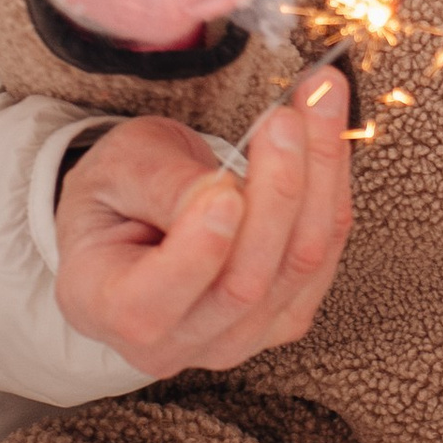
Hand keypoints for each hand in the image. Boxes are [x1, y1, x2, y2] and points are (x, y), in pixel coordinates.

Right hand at [54, 71, 352, 376]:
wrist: (142, 215)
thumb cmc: (118, 193)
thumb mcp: (119, 169)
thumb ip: (162, 185)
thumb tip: (219, 191)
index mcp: (108, 308)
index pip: (152, 304)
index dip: (198, 250)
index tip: (223, 186)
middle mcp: (175, 341)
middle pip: (246, 281)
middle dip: (276, 190)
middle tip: (284, 120)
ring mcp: (237, 337)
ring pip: (299, 265)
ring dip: (320, 176)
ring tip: (320, 101)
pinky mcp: (286, 317)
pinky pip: (327, 254)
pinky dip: (334, 186)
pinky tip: (329, 133)